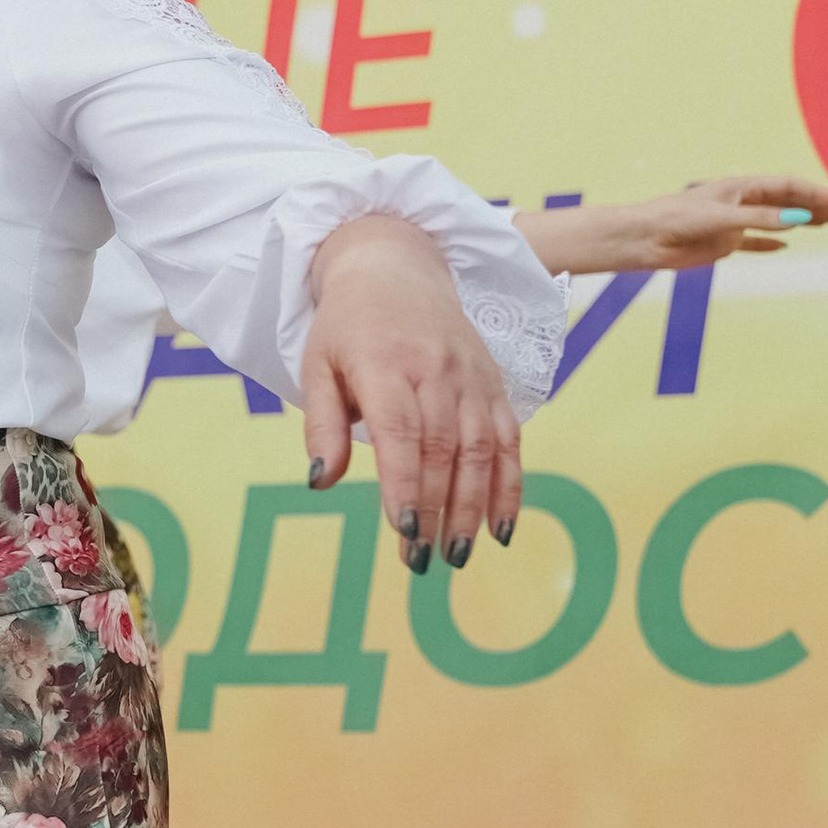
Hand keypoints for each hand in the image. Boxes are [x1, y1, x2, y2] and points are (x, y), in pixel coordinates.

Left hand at [302, 215, 521, 568]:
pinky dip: (510, 486)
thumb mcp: (317, 366)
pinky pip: (509, 439)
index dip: (406, 484)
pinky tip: (501, 529)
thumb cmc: (347, 326)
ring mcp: (471, 378)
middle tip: (424, 561)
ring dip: (473, 507)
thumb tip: (321, 482)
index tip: (403, 530)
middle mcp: (436, 371)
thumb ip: (322, 424)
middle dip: (436, 510)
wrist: (396, 266)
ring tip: (458, 555)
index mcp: (385, 364)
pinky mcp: (493, 385)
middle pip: (443, 449)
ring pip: (480, 450)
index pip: (401, 433)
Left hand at [529, 174, 827, 274]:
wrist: (643, 239)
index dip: (819, 194)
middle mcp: (741, 202)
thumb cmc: (676, 221)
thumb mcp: (722, 219)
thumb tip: (799, 220)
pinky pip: (754, 242)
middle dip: (820, 204)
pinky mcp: (723, 243)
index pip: (789, 187)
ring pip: (777, 219)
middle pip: (788, 200)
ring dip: (804, 220)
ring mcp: (734, 222)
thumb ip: (760, 220)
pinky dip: (772, 242)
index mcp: (742, 187)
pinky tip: (788, 245)